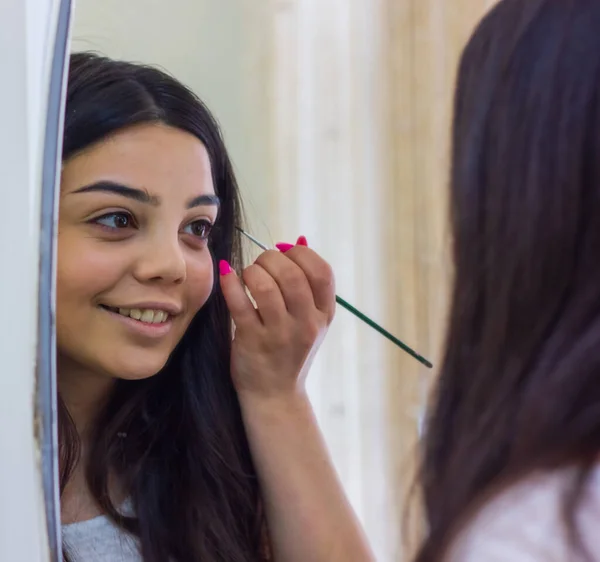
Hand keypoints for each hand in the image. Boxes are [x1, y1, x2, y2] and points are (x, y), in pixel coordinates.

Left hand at [219, 236, 335, 399]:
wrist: (275, 395)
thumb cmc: (291, 350)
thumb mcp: (311, 320)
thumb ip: (309, 284)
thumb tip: (300, 240)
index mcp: (324, 314)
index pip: (321, 272)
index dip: (301, 254)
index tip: (286, 252)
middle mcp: (306, 324)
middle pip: (293, 275)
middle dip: (272, 259)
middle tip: (261, 264)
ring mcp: (280, 335)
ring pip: (266, 287)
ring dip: (252, 271)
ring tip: (248, 275)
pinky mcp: (252, 342)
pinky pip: (239, 304)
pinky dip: (231, 283)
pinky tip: (228, 275)